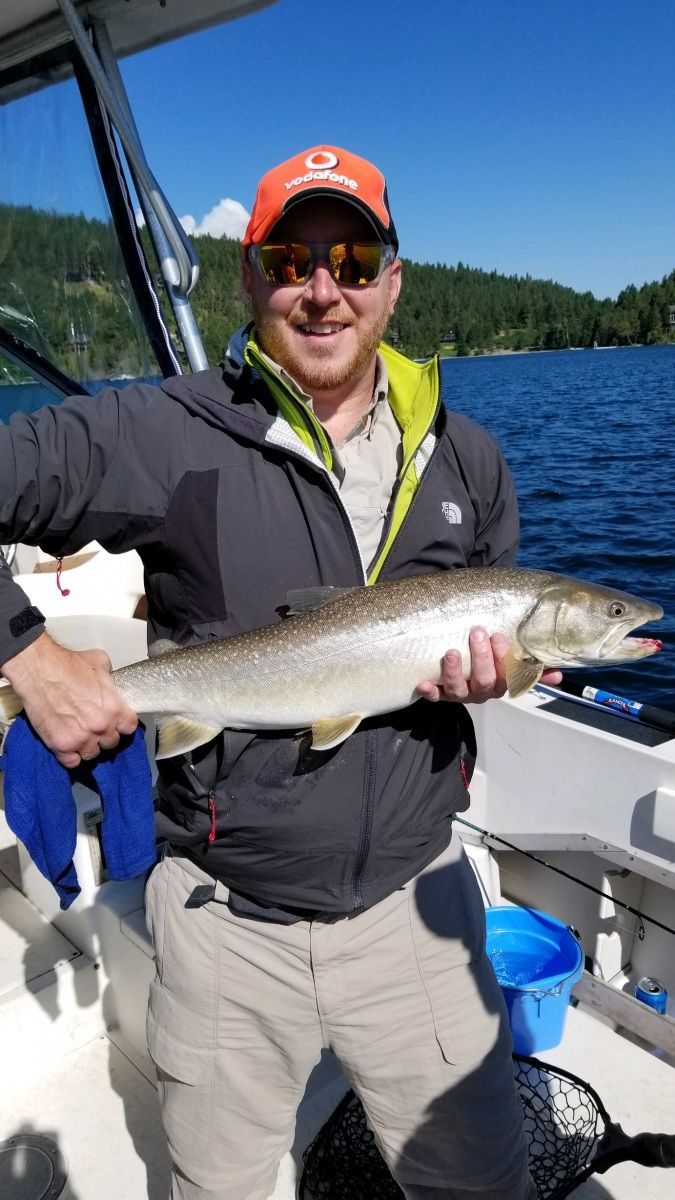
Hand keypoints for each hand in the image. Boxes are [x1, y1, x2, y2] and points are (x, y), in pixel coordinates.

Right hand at [1, 632, 137, 767]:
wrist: (39, 670)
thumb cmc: (67, 664)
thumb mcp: (100, 662)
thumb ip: (110, 678)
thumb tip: (110, 683)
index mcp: (114, 708)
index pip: (129, 727)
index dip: (122, 724)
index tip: (116, 723)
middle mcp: (101, 727)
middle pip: (111, 742)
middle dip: (104, 735)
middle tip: (94, 726)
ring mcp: (81, 739)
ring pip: (92, 754)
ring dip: (88, 747)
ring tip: (80, 736)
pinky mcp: (60, 746)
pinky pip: (72, 762)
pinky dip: (71, 757)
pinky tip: (69, 746)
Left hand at [416, 627, 562, 704]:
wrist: (464, 670)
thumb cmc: (493, 661)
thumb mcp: (515, 664)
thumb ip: (534, 668)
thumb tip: (560, 674)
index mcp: (502, 683)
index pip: (508, 675)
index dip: (503, 658)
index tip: (498, 636)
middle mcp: (483, 692)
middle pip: (485, 680)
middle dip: (481, 657)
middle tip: (477, 632)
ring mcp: (462, 693)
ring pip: (459, 689)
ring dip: (455, 672)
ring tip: (451, 652)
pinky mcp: (442, 693)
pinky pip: (436, 696)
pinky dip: (430, 692)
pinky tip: (423, 683)